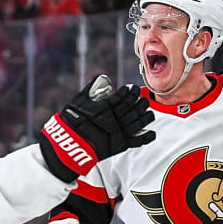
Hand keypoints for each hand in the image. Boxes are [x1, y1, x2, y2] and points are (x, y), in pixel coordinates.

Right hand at [38, 75, 155, 181]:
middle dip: (139, 100)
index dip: (129, 91)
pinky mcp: (121, 145)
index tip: (131, 88)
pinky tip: (152, 133)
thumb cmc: (72, 122)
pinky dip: (146, 137)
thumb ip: (91, 89)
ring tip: (148, 111)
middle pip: (132, 107)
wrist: (70, 144)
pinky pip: (137, 141)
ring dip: (146, 115)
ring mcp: (119, 132)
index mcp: (106, 107)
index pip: (122, 97)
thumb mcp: (78, 101)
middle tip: (142, 95)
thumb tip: (101, 77)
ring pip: (138, 122)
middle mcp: (115, 119)